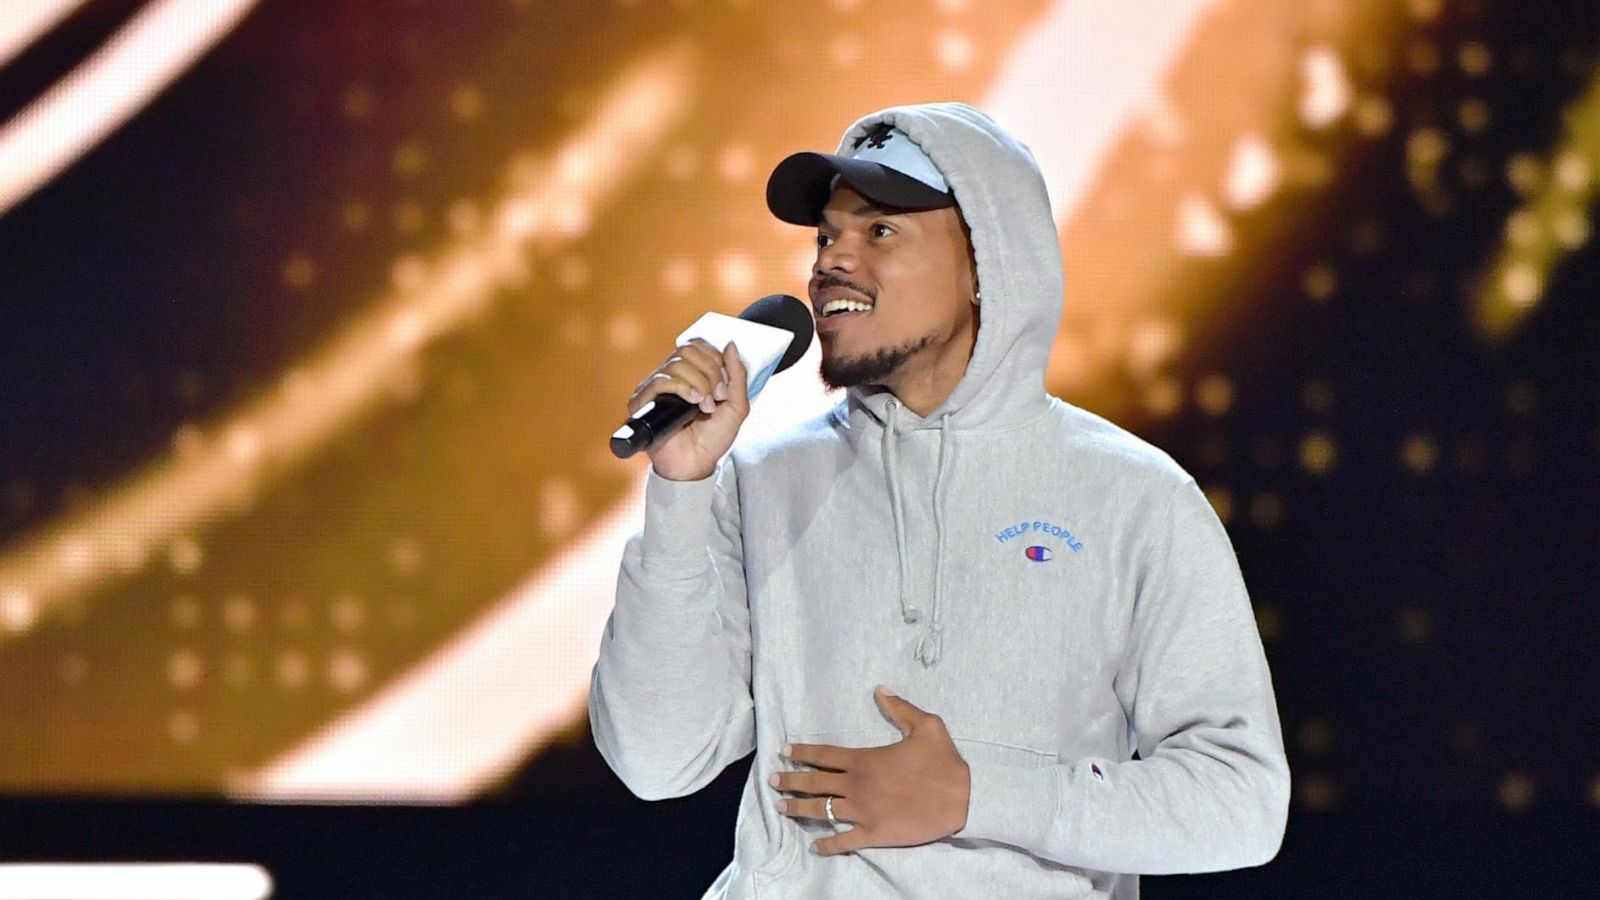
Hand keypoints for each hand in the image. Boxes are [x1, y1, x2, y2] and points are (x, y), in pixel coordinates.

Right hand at [627, 338, 748, 481]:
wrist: (697, 464)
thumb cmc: (713, 438)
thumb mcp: (736, 405)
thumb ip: (737, 374)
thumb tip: (730, 344)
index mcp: (688, 373)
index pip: (696, 345)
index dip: (713, 358)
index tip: (723, 386)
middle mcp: (669, 377)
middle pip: (686, 350)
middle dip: (710, 372)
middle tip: (716, 397)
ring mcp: (654, 388)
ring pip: (675, 364)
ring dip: (699, 383)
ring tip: (705, 406)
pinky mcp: (642, 402)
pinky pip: (659, 381)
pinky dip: (682, 388)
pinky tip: (693, 403)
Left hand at [771, 686, 969, 854]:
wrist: (963, 798)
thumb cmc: (944, 761)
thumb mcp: (926, 725)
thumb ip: (899, 708)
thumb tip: (880, 689)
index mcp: (864, 759)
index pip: (823, 754)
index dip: (801, 752)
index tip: (784, 751)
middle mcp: (857, 786)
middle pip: (814, 783)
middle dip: (790, 780)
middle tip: (772, 780)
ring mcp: (863, 812)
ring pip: (821, 811)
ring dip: (798, 809)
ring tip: (781, 807)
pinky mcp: (874, 834)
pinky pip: (843, 841)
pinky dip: (826, 844)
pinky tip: (814, 845)